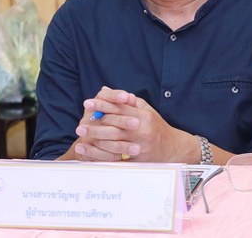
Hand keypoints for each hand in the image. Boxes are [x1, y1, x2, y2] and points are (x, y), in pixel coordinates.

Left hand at [73, 87, 196, 162]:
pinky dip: (101, 154)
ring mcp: (141, 147)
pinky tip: (89, 151)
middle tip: (80, 124)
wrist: (172, 149)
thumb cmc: (156, 127)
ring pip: (113, 142)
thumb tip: (106, 90)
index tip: (87, 103)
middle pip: (114, 126)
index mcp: (144, 117)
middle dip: (95, 124)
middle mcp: (143, 131)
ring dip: (95, 139)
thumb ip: (127, 101)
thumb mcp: (146, 110)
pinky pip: (116, 157)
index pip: (119, 108)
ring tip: (81, 136)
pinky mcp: (137, 160)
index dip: (102, 105)